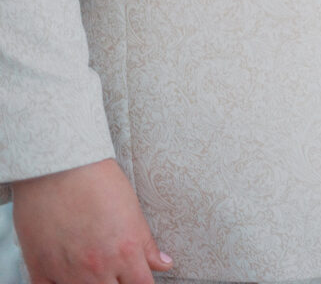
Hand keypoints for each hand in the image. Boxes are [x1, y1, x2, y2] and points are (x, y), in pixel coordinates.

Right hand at [11, 158, 172, 283]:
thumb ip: (146, 243)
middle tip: (115, 273)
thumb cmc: (98, 180)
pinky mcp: (39, 268)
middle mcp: (98, 267)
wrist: (60, 166)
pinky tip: (65, 275)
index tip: (139, 279)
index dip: (142, 283)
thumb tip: (163, 263)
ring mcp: (67, 271)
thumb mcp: (133, 210)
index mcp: (126, 252)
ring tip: (92, 271)